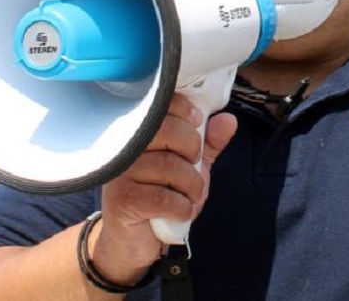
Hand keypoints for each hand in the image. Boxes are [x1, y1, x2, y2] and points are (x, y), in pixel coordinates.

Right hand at [92, 97, 238, 283]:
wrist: (134, 242)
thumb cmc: (161, 198)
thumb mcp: (190, 167)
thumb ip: (208, 144)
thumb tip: (229, 120)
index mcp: (138, 134)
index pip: (159, 105)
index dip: (183, 109)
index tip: (198, 121)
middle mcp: (124, 149)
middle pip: (166, 131)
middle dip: (193, 148)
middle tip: (195, 168)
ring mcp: (120, 175)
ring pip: (169, 166)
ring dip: (192, 185)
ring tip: (191, 196)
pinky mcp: (122, 201)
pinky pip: (163, 197)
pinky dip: (182, 207)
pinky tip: (182, 212)